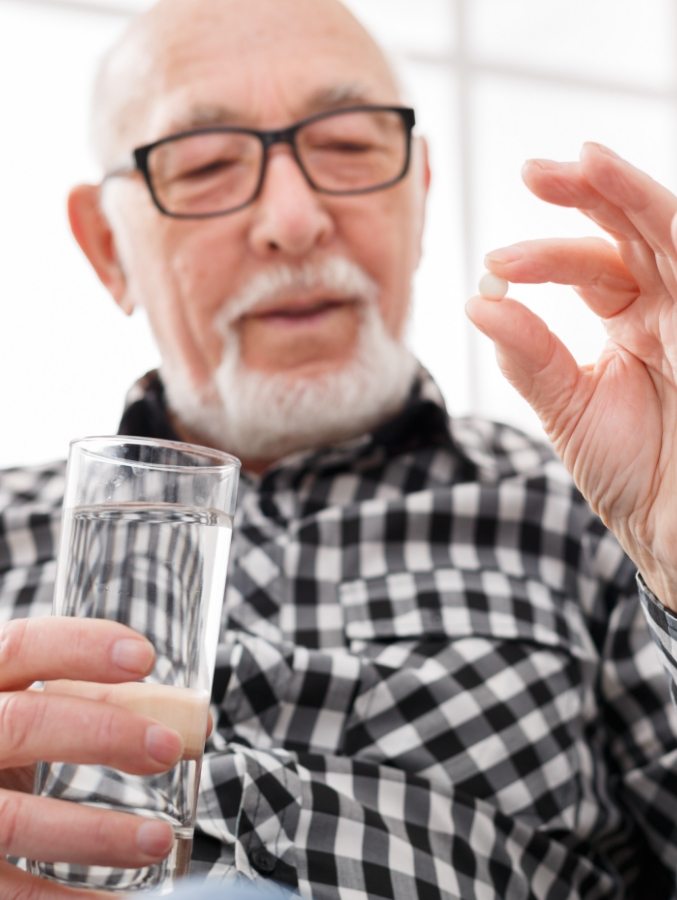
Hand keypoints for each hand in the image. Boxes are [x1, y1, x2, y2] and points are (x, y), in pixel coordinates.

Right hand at [0, 616, 183, 896]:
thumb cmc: (3, 752)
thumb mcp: (29, 718)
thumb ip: (96, 705)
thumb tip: (192, 720)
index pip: (21, 647)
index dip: (80, 646)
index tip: (145, 656)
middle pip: (22, 723)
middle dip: (102, 732)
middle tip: (169, 748)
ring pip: (16, 819)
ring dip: (96, 832)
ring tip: (158, 839)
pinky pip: (11, 891)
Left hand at [466, 143, 676, 607]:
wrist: (673, 530)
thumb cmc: (632, 474)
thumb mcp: (568, 409)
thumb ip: (530, 356)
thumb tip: (480, 302)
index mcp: (633, 324)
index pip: (593, 266)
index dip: (546, 258)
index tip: (495, 267)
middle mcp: (668, 309)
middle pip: (633, 231)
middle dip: (587, 196)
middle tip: (534, 173)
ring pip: (669, 234)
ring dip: (627, 195)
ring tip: (581, 163)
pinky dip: (662, 223)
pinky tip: (632, 199)